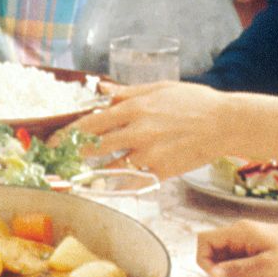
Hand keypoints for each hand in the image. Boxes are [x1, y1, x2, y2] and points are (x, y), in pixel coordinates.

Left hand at [71, 81, 234, 177]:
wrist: (225, 123)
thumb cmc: (194, 102)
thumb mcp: (158, 88)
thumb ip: (126, 91)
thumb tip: (99, 88)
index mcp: (133, 108)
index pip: (90, 123)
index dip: (67, 134)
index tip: (52, 142)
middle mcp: (137, 131)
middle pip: (93, 147)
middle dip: (71, 156)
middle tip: (58, 162)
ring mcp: (148, 153)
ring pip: (109, 167)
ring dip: (91, 173)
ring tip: (76, 177)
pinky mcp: (161, 170)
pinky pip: (132, 182)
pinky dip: (117, 186)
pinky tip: (107, 188)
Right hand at [196, 220, 277, 276]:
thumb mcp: (266, 267)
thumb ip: (237, 270)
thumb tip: (214, 275)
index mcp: (240, 231)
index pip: (205, 241)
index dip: (205, 260)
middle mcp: (241, 232)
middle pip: (214, 249)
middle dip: (221, 268)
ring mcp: (249, 239)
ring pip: (227, 256)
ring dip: (233, 271)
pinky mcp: (258, 247)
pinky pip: (240, 259)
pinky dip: (244, 271)